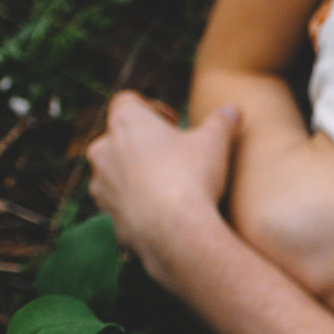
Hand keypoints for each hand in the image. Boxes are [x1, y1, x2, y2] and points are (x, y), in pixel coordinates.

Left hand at [84, 92, 239, 284]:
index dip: (151, 107)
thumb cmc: (192, 178)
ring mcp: (101, 184)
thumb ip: (221, 122)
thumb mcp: (215, 143)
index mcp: (126, 122)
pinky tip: (162, 212)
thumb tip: (232, 110)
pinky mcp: (107, 215)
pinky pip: (120, 203)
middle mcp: (104, 149)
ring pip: (115, 171)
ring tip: (167, 185)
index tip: (174, 123)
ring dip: (135, 173)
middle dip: (143, 143)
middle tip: (172, 154)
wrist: (176, 233)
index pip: (127, 101)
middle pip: (119, 136)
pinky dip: (136, 203)